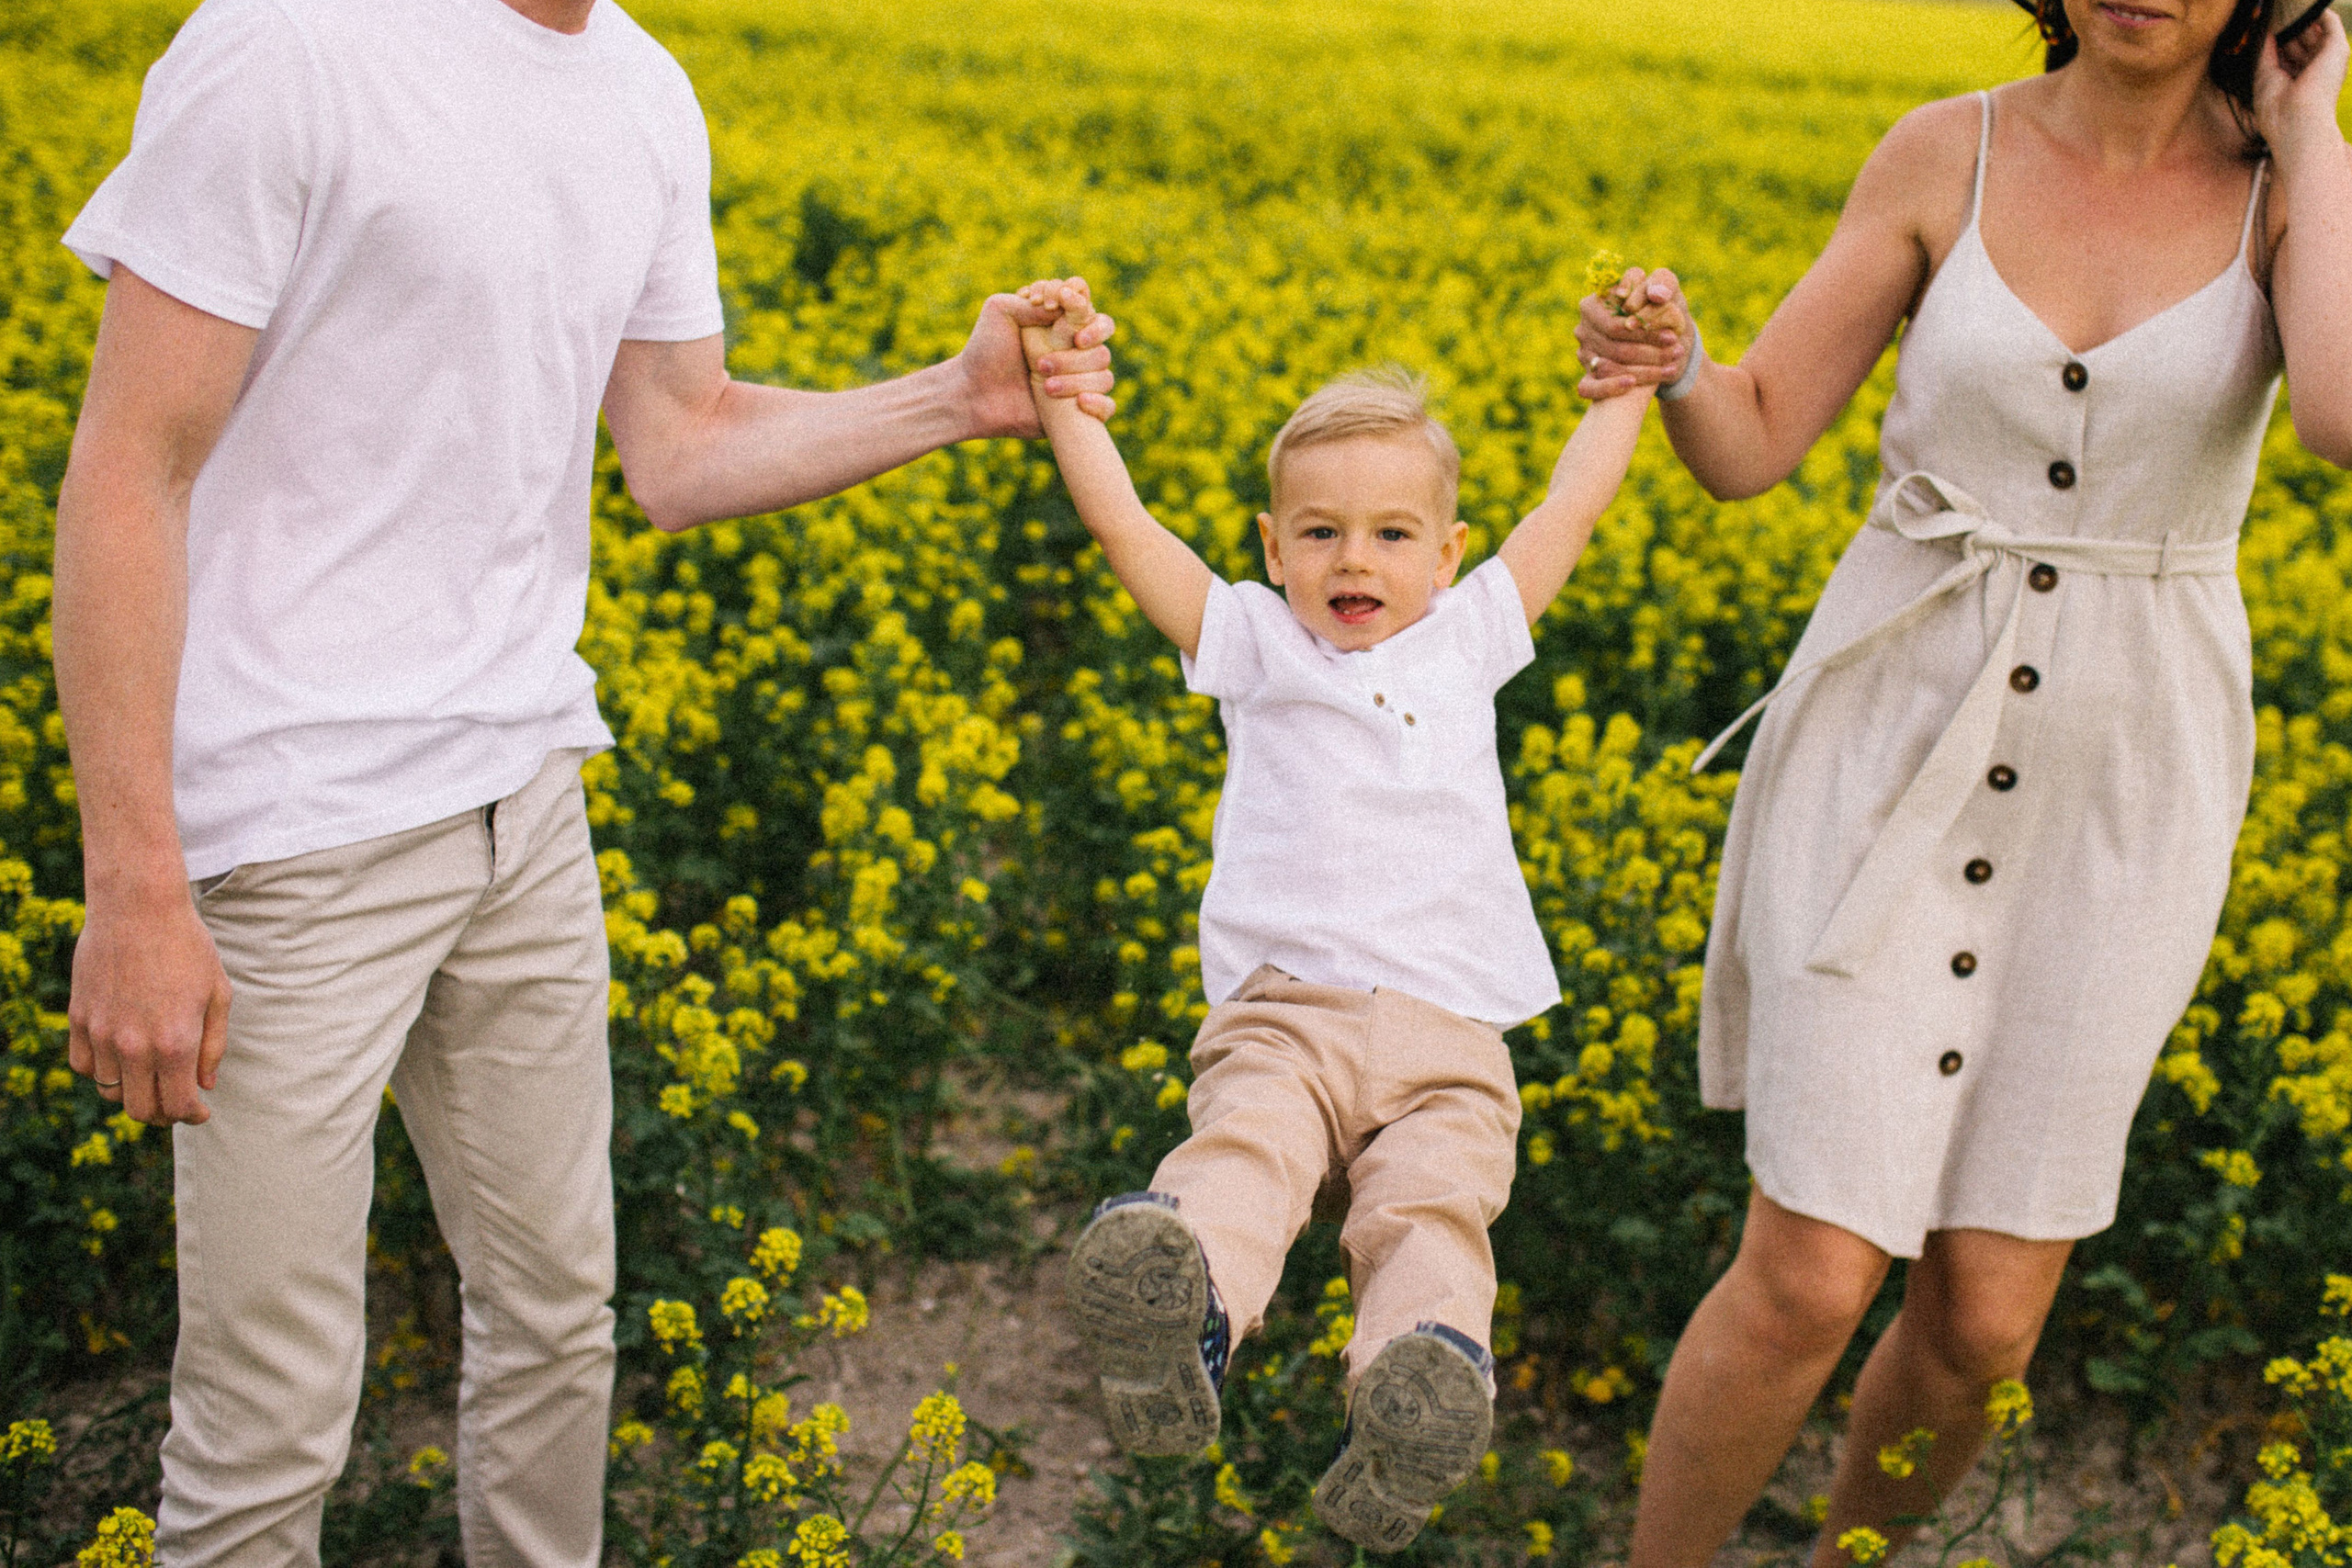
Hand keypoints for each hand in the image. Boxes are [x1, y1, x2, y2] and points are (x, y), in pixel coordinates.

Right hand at [68, 887, 230, 1125]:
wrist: (138, 909)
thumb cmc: (188, 948)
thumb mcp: (218, 994)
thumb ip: (213, 1045)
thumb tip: (204, 1085)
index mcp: (175, 1042)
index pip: (177, 1106)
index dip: (191, 1116)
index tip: (199, 1111)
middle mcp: (134, 1045)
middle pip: (139, 1109)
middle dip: (161, 1113)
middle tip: (175, 1101)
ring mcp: (102, 1033)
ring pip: (110, 1091)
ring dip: (131, 1091)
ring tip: (151, 1076)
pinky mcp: (78, 1018)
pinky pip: (84, 1065)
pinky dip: (102, 1071)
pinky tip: (122, 1058)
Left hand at [956, 285, 1116, 438]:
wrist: (973, 395)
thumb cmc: (984, 351)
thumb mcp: (1001, 311)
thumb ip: (1032, 301)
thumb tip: (1065, 307)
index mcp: (1059, 322)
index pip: (1086, 303)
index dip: (1080, 300)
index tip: (1057, 304)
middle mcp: (1074, 348)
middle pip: (1104, 334)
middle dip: (1090, 335)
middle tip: (1072, 342)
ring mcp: (1079, 379)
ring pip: (1104, 372)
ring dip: (1077, 374)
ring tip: (1043, 381)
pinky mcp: (1078, 409)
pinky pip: (1107, 406)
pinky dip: (1099, 404)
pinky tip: (1079, 401)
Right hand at [1575, 265, 1692, 399]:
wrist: (1660, 341)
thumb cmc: (1661, 308)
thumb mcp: (1665, 289)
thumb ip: (1661, 283)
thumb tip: (1657, 295)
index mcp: (1594, 303)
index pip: (1616, 324)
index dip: (1643, 331)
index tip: (1671, 336)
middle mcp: (1583, 327)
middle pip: (1613, 346)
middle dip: (1647, 351)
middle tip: (1675, 352)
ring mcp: (1583, 352)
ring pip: (1607, 368)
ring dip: (1642, 370)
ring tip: (1671, 367)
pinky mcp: (1586, 376)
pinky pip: (1588, 388)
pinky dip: (1610, 387)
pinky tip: (1633, 386)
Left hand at [2256, 10, 2348, 168]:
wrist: (2297, 121)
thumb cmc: (2277, 108)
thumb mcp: (2264, 75)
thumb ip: (2265, 51)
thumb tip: (2264, 30)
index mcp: (2296, 79)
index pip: (2285, 52)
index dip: (2274, 38)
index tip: (2262, 23)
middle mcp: (2314, 68)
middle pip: (2298, 39)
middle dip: (2284, 25)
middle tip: (2271, 10)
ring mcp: (2327, 58)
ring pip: (2312, 28)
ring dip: (2297, 16)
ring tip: (2282, 4)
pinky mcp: (2338, 48)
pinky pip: (2329, 20)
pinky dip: (2314, 10)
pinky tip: (2299, 3)